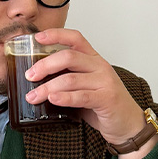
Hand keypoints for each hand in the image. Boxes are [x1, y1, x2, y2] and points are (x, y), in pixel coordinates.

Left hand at [25, 28, 155, 158]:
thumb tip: (37, 79)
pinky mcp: (106, 99)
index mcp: (94, 59)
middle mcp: (100, 66)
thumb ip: (67, 78)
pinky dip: (64, 97)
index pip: (75, 38)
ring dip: (47, 87)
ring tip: (33, 96)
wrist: (127, 123)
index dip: (56, 34)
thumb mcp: (85, 85)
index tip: (37, 38)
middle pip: (68, 56)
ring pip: (71, 79)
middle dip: (45, 65)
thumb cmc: (103, 104)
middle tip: (30, 76)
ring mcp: (105, 82)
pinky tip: (52, 99)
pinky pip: (81, 96)